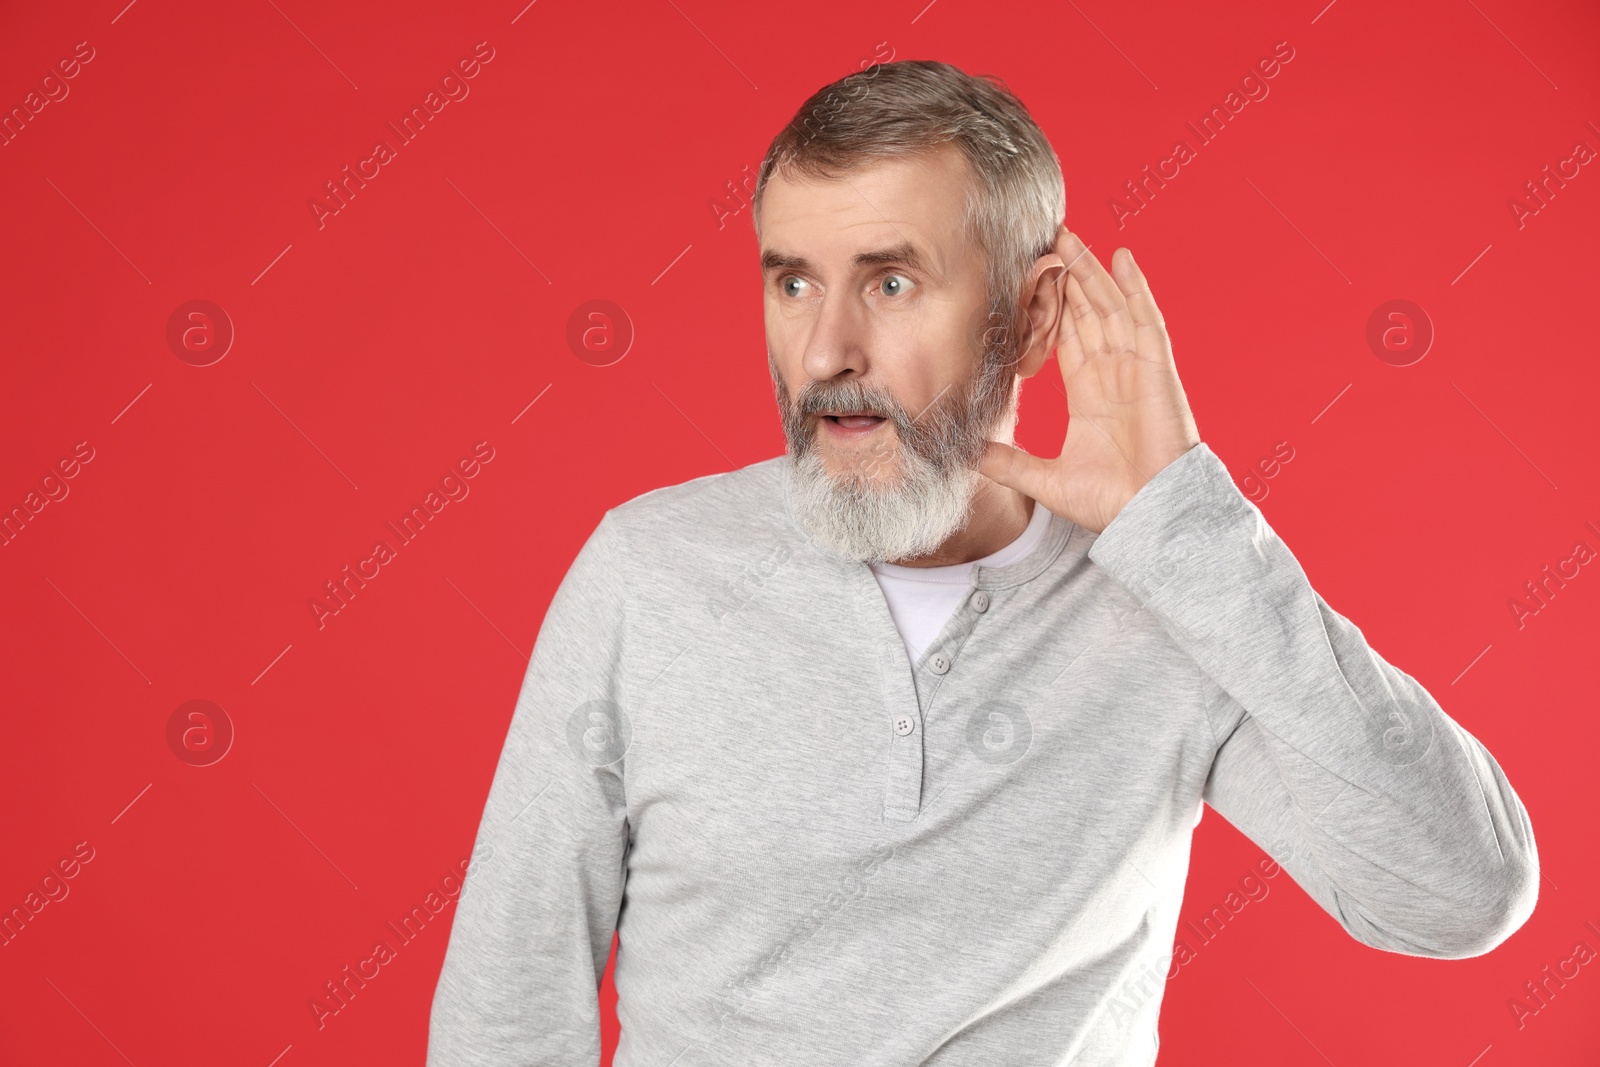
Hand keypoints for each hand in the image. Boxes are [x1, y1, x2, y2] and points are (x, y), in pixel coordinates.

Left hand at [979, 228, 1200, 533]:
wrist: (1150, 515)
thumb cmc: (1110, 502)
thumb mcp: (1044, 479)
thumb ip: (1006, 463)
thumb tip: (965, 454)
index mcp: (1090, 397)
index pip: (1068, 340)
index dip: (1054, 310)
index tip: (1034, 282)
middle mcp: (1113, 376)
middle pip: (1089, 313)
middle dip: (1070, 277)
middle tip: (1049, 240)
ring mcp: (1136, 370)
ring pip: (1110, 307)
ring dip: (1092, 272)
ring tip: (1071, 237)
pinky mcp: (1155, 370)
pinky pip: (1144, 320)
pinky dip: (1134, 288)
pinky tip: (1121, 258)